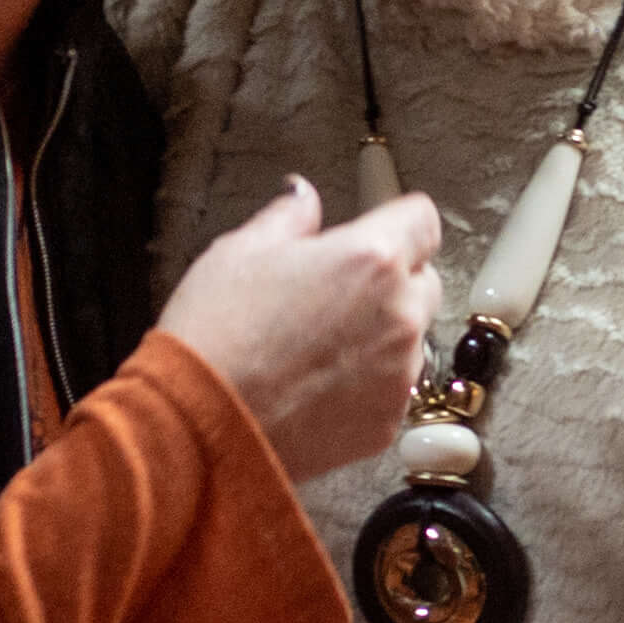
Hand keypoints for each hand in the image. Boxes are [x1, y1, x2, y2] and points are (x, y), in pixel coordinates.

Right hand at [156, 179, 443, 479]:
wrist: (200, 425)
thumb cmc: (214, 335)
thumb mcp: (239, 252)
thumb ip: (287, 217)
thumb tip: (303, 197)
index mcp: (370, 258)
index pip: (422, 219)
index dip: (397, 221)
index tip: (378, 229)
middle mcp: (398, 314)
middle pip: (424, 281)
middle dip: (393, 280)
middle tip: (337, 292)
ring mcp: (398, 373)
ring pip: (411, 339)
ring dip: (382, 334)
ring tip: (320, 347)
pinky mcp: (388, 421)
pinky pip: (393, 389)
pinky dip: (369, 384)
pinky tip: (318, 386)